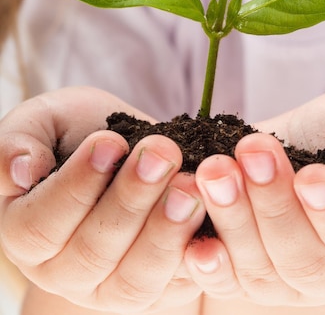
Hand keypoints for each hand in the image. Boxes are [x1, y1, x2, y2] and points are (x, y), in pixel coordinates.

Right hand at [0, 87, 205, 312]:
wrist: (128, 149)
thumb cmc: (77, 132)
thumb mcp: (41, 123)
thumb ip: (16, 142)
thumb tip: (20, 172)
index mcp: (26, 232)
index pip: (41, 225)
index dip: (76, 186)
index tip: (110, 141)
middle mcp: (65, 272)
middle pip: (93, 253)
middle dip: (131, 200)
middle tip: (162, 153)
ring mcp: (113, 287)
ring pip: (136, 279)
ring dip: (166, 232)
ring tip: (190, 186)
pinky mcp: (160, 289)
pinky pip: (180, 284)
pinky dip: (201, 254)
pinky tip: (217, 215)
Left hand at [184, 88, 324, 306]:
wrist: (292, 142)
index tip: (310, 176)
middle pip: (304, 259)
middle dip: (273, 204)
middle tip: (250, 153)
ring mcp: (287, 281)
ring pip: (261, 268)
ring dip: (234, 219)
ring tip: (215, 169)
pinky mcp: (245, 275)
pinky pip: (226, 281)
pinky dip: (208, 264)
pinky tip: (194, 242)